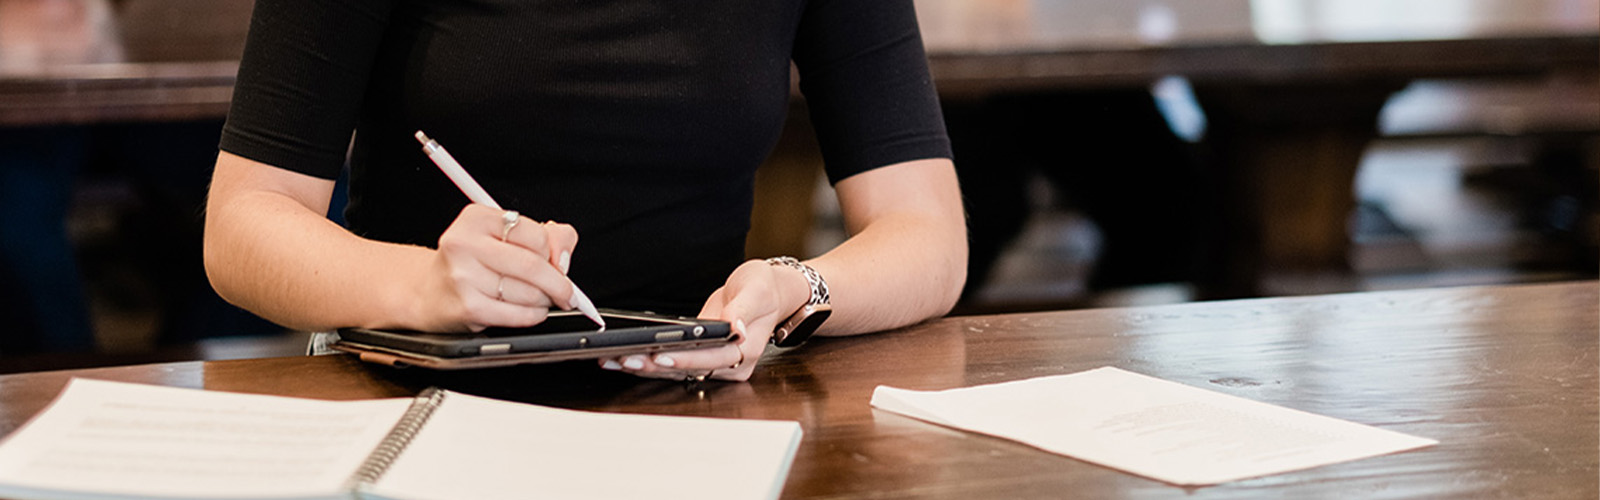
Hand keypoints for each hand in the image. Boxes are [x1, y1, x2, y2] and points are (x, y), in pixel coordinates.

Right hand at [414, 204, 578, 331]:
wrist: (430, 291)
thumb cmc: (473, 262)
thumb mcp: (505, 236)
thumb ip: (547, 236)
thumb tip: (563, 257)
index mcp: (476, 219)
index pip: (535, 234)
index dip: (554, 253)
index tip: (557, 263)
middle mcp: (465, 244)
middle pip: (533, 265)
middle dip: (559, 284)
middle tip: (567, 292)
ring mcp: (464, 276)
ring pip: (529, 292)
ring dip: (544, 300)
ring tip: (538, 298)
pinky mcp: (468, 307)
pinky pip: (518, 314)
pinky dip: (533, 315)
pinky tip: (529, 310)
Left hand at [598, 259, 809, 380]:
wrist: (766, 291)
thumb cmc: (763, 289)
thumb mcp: (757, 292)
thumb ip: (745, 311)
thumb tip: (738, 330)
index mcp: (747, 350)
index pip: (713, 359)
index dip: (687, 360)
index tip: (662, 357)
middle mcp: (730, 363)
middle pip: (690, 370)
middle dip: (656, 367)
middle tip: (625, 359)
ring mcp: (714, 362)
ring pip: (677, 371)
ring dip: (646, 367)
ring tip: (615, 360)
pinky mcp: (699, 356)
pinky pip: (674, 362)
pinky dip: (649, 360)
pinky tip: (625, 356)